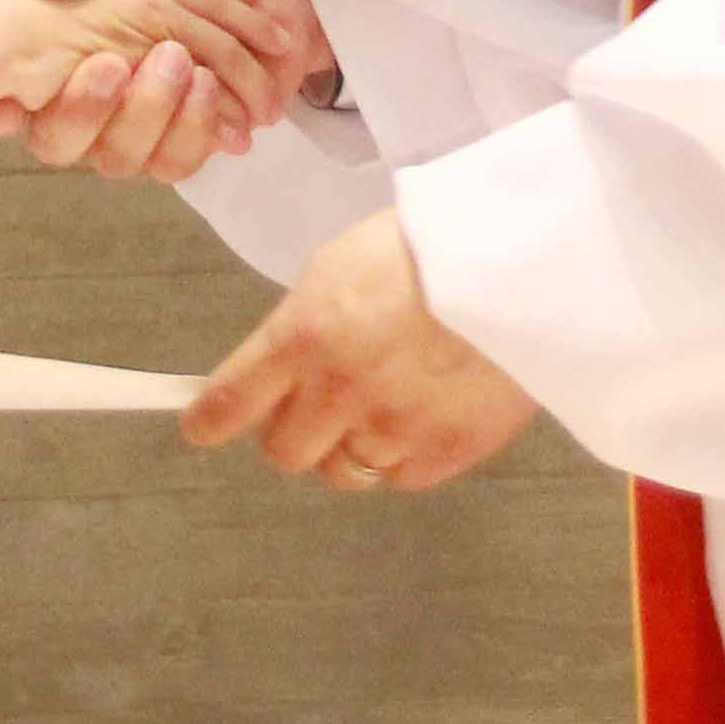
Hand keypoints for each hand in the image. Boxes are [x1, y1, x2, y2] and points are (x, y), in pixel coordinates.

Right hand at [0, 0, 300, 141]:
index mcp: (58, 35)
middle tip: (165, 57)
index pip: (10, 88)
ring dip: (160, 119)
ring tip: (203, 74)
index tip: (53, 89)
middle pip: (62, 142)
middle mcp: (84, 88)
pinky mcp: (181, 137)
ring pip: (120, 159)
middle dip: (102, 109)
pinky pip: (176, 163)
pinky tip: (239, 101)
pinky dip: (206, 132)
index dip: (9, 105)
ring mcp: (132, 120)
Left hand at [182, 209, 546, 493]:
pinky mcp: (447, 452)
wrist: (523, 260)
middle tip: (314, 407)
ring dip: (349, 445)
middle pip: (285, 452)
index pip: (230, 401)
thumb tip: (276, 372)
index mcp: (303, 335)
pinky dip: (400, 456)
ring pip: (344, 471)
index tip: (201, 427)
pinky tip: (420, 416)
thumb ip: (301, 328)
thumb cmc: (429, 246)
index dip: (209, 421)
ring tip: (382, 403)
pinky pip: (400, 478)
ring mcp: (395, 427)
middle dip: (292, 432)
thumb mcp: (338, 267)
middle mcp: (339, 392)